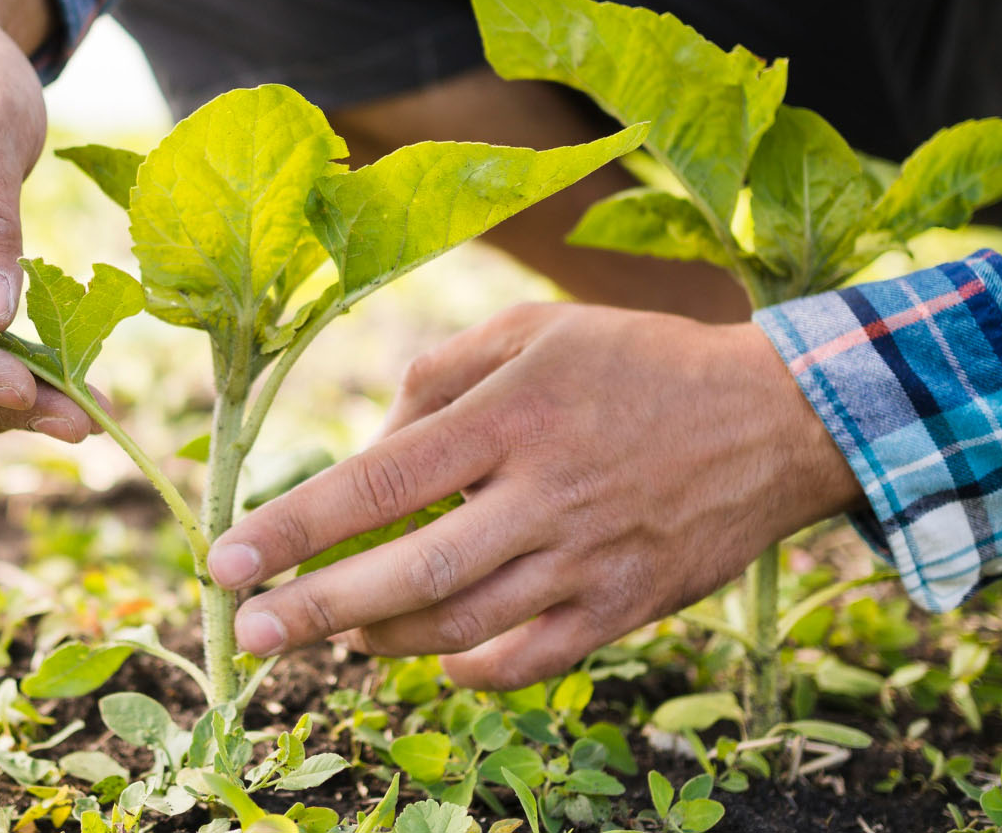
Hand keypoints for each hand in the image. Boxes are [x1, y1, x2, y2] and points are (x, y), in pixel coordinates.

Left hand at [206, 302, 861, 688]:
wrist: (775, 419)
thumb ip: (437, 380)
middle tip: (247, 633)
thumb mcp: (533, 332)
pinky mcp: (624, 609)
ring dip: (381, 638)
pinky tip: (431, 656)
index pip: (376, 485)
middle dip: (313, 610)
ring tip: (335, 630)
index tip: (225, 561)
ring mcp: (586, 561)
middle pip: (408, 574)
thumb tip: (369, 453)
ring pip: (460, 627)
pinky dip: (466, 668)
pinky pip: (528, 662)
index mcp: (510, 416)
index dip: (292, 529)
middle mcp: (543, 495)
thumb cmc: (636, 363)